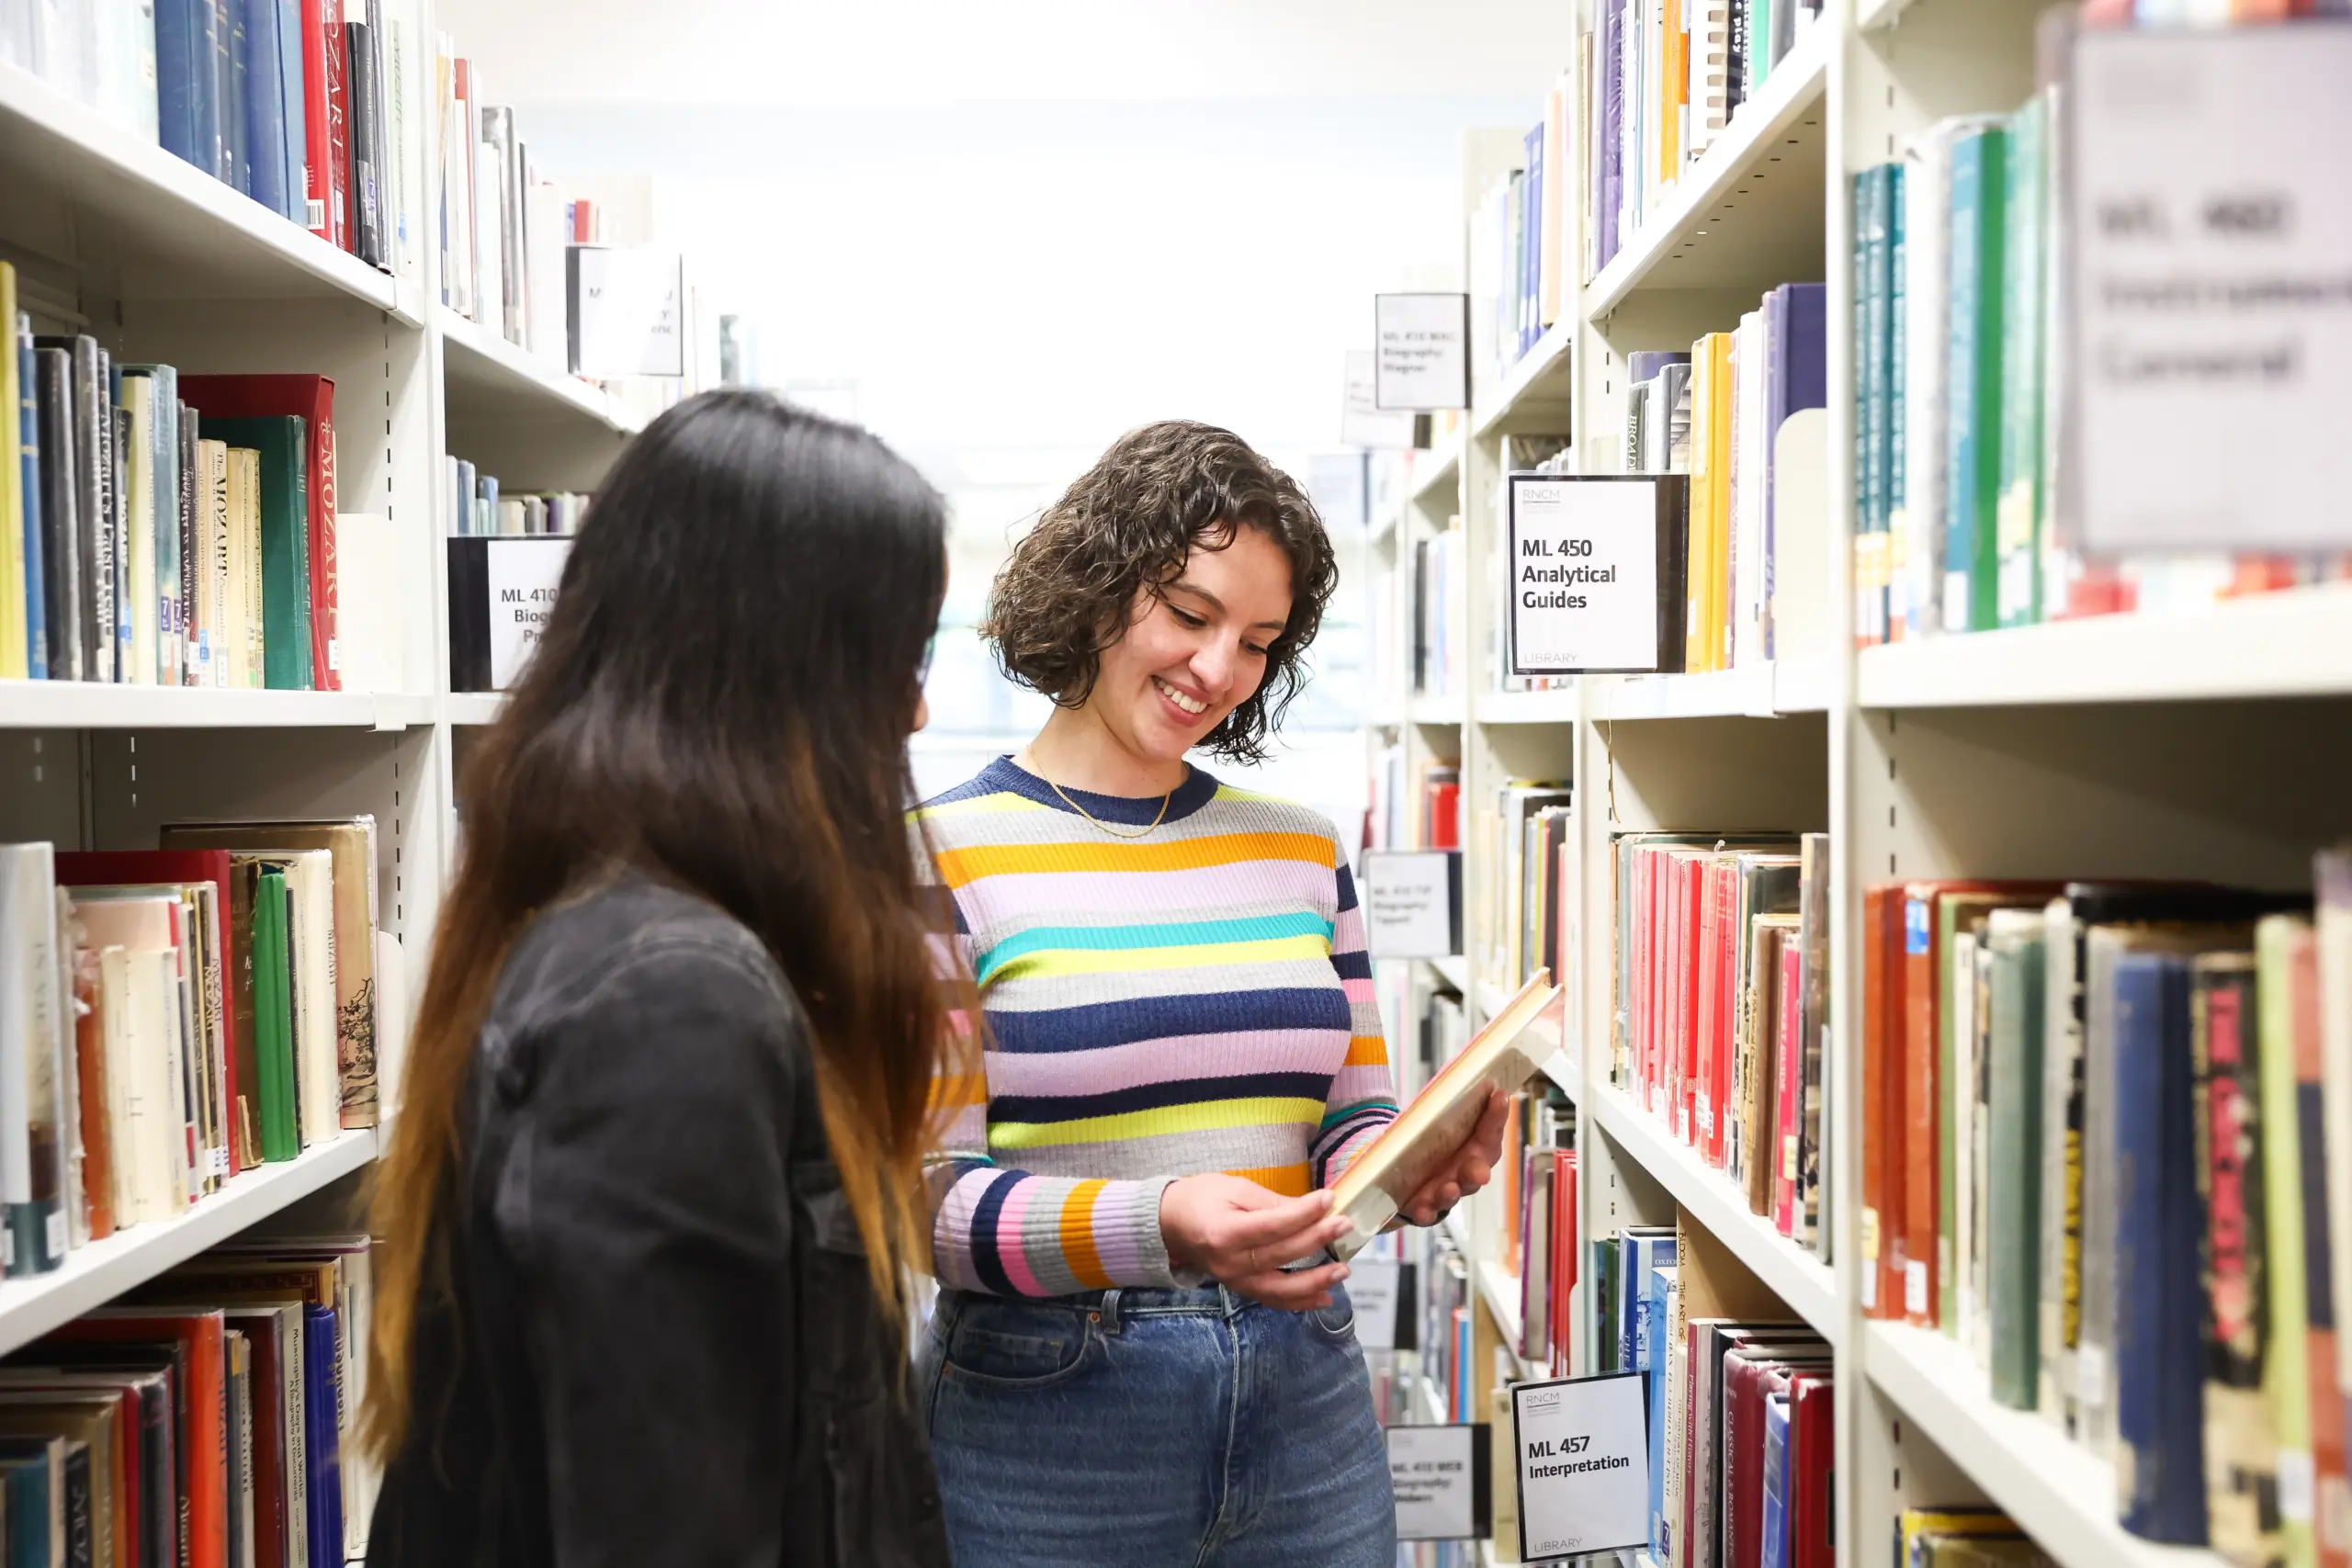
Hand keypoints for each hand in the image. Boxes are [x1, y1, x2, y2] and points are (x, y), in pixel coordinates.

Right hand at [1160, 1175, 1354, 1311]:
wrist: (1170, 1224)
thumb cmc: (1201, 1198)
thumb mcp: (1235, 1189)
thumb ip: (1272, 1202)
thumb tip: (1311, 1208)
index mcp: (1224, 1232)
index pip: (1272, 1226)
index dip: (1303, 1214)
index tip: (1330, 1199)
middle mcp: (1229, 1263)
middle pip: (1280, 1255)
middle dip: (1317, 1239)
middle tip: (1344, 1225)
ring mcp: (1234, 1281)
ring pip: (1280, 1289)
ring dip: (1315, 1282)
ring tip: (1343, 1270)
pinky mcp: (1240, 1289)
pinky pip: (1273, 1300)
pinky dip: (1300, 1301)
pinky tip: (1324, 1297)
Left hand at [1397, 1087, 1509, 1227]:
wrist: (1404, 1175)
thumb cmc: (1434, 1147)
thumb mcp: (1441, 1121)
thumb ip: (1456, 1104)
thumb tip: (1483, 1081)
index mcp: (1474, 1148)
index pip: (1489, 1133)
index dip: (1495, 1117)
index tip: (1498, 1096)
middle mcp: (1463, 1172)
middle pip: (1475, 1172)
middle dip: (1477, 1171)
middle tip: (1479, 1172)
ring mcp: (1444, 1191)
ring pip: (1452, 1194)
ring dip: (1451, 1192)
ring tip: (1448, 1188)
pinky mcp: (1424, 1206)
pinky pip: (1426, 1212)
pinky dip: (1425, 1212)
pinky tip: (1422, 1210)